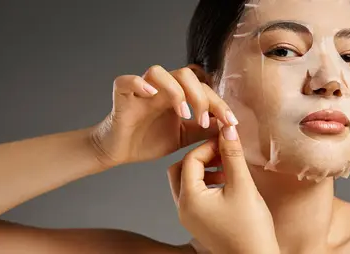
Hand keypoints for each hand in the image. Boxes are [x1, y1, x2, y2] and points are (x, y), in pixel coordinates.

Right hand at [89, 65, 237, 167]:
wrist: (118, 152)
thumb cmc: (148, 140)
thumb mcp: (184, 137)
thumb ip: (204, 129)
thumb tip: (230, 127)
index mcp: (177, 94)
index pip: (203, 88)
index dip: (219, 104)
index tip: (231, 123)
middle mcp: (161, 87)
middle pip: (186, 75)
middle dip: (201, 97)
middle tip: (204, 121)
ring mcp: (141, 89)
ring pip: (159, 71)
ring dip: (176, 91)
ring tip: (183, 114)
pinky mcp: (122, 95)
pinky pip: (127, 80)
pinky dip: (140, 84)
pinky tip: (152, 95)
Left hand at [167, 126, 279, 253]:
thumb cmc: (250, 229)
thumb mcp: (243, 186)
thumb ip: (233, 155)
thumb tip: (227, 129)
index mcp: (190, 199)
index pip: (189, 160)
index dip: (209, 146)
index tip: (227, 140)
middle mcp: (183, 209)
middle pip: (180, 170)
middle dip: (201, 157)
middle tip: (223, 152)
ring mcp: (190, 217)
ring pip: (187, 182)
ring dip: (205, 170)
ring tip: (229, 168)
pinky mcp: (199, 222)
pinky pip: (195, 195)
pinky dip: (208, 184)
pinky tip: (229, 183)